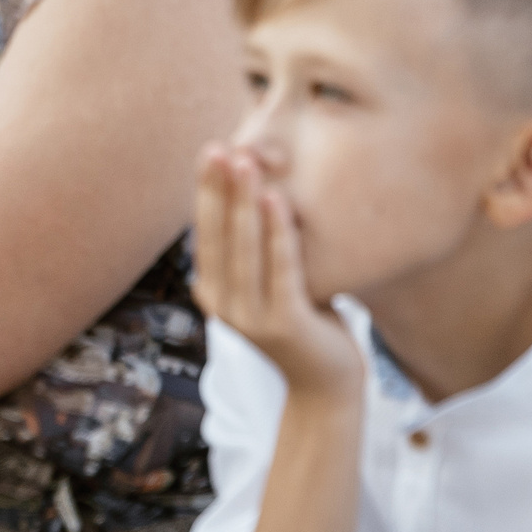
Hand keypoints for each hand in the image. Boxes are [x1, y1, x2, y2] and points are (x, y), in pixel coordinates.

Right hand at [192, 144, 362, 401]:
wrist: (326, 384)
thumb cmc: (304, 321)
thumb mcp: (270, 280)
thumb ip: (256, 248)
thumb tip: (258, 188)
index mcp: (212, 292)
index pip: (205, 231)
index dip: (206, 190)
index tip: (211, 150)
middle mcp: (223, 306)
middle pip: (217, 236)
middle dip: (217, 189)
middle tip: (219, 148)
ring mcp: (251, 319)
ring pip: (244, 249)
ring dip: (243, 202)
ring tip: (246, 162)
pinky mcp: (284, 325)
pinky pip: (280, 269)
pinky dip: (278, 232)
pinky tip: (278, 199)